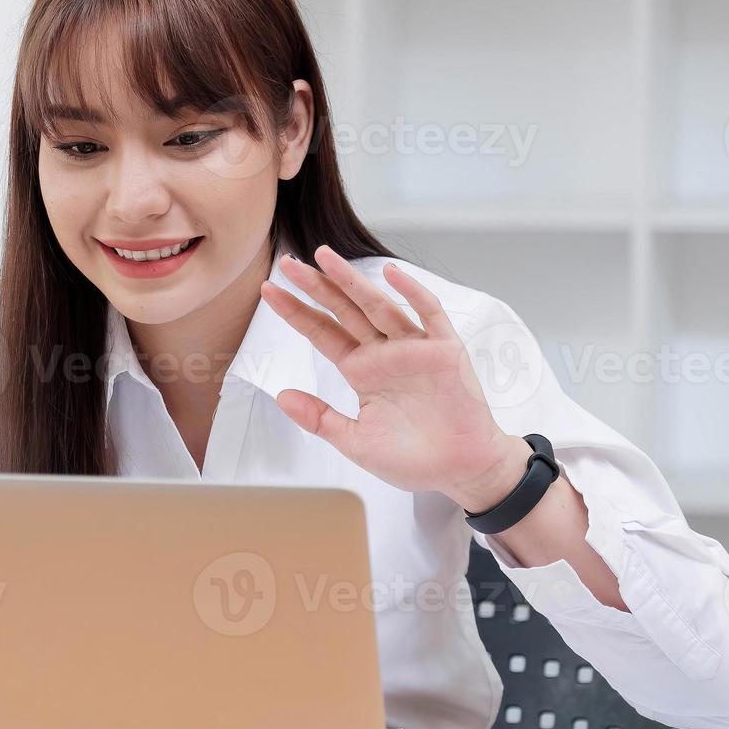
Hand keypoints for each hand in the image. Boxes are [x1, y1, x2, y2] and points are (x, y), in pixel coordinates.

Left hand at [260, 246, 528, 511]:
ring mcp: (414, 348)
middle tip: (287, 262)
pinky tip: (391, 274)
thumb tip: (280, 396)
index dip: (296, 312)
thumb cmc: (412, 460)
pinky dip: (412, 293)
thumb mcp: (355, 441)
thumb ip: (319, 418)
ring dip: (353, 281)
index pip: (322, 333)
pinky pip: (429, 314)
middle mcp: (384, 353)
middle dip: (317, 286)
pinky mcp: (445, 350)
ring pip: (378, 306)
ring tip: (325, 257)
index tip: (267, 291)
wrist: (461, 471)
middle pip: (344, 311)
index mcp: (361, 371)